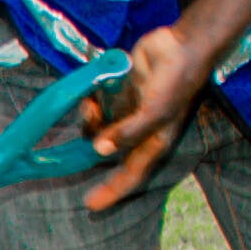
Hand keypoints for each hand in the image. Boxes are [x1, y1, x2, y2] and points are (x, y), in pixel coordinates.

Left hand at [76, 23, 206, 212]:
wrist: (183, 45)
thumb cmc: (176, 83)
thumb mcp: (155, 112)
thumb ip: (128, 132)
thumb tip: (100, 150)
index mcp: (153, 141)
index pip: (131, 174)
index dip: (112, 191)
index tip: (90, 204)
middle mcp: (140, 129)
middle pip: (109, 150)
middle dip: (89, 150)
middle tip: (67, 154)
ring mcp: (130, 109)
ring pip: (100, 124)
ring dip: (89, 119)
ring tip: (89, 106)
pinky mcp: (121, 90)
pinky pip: (99, 101)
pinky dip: (92, 99)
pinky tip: (91, 92)